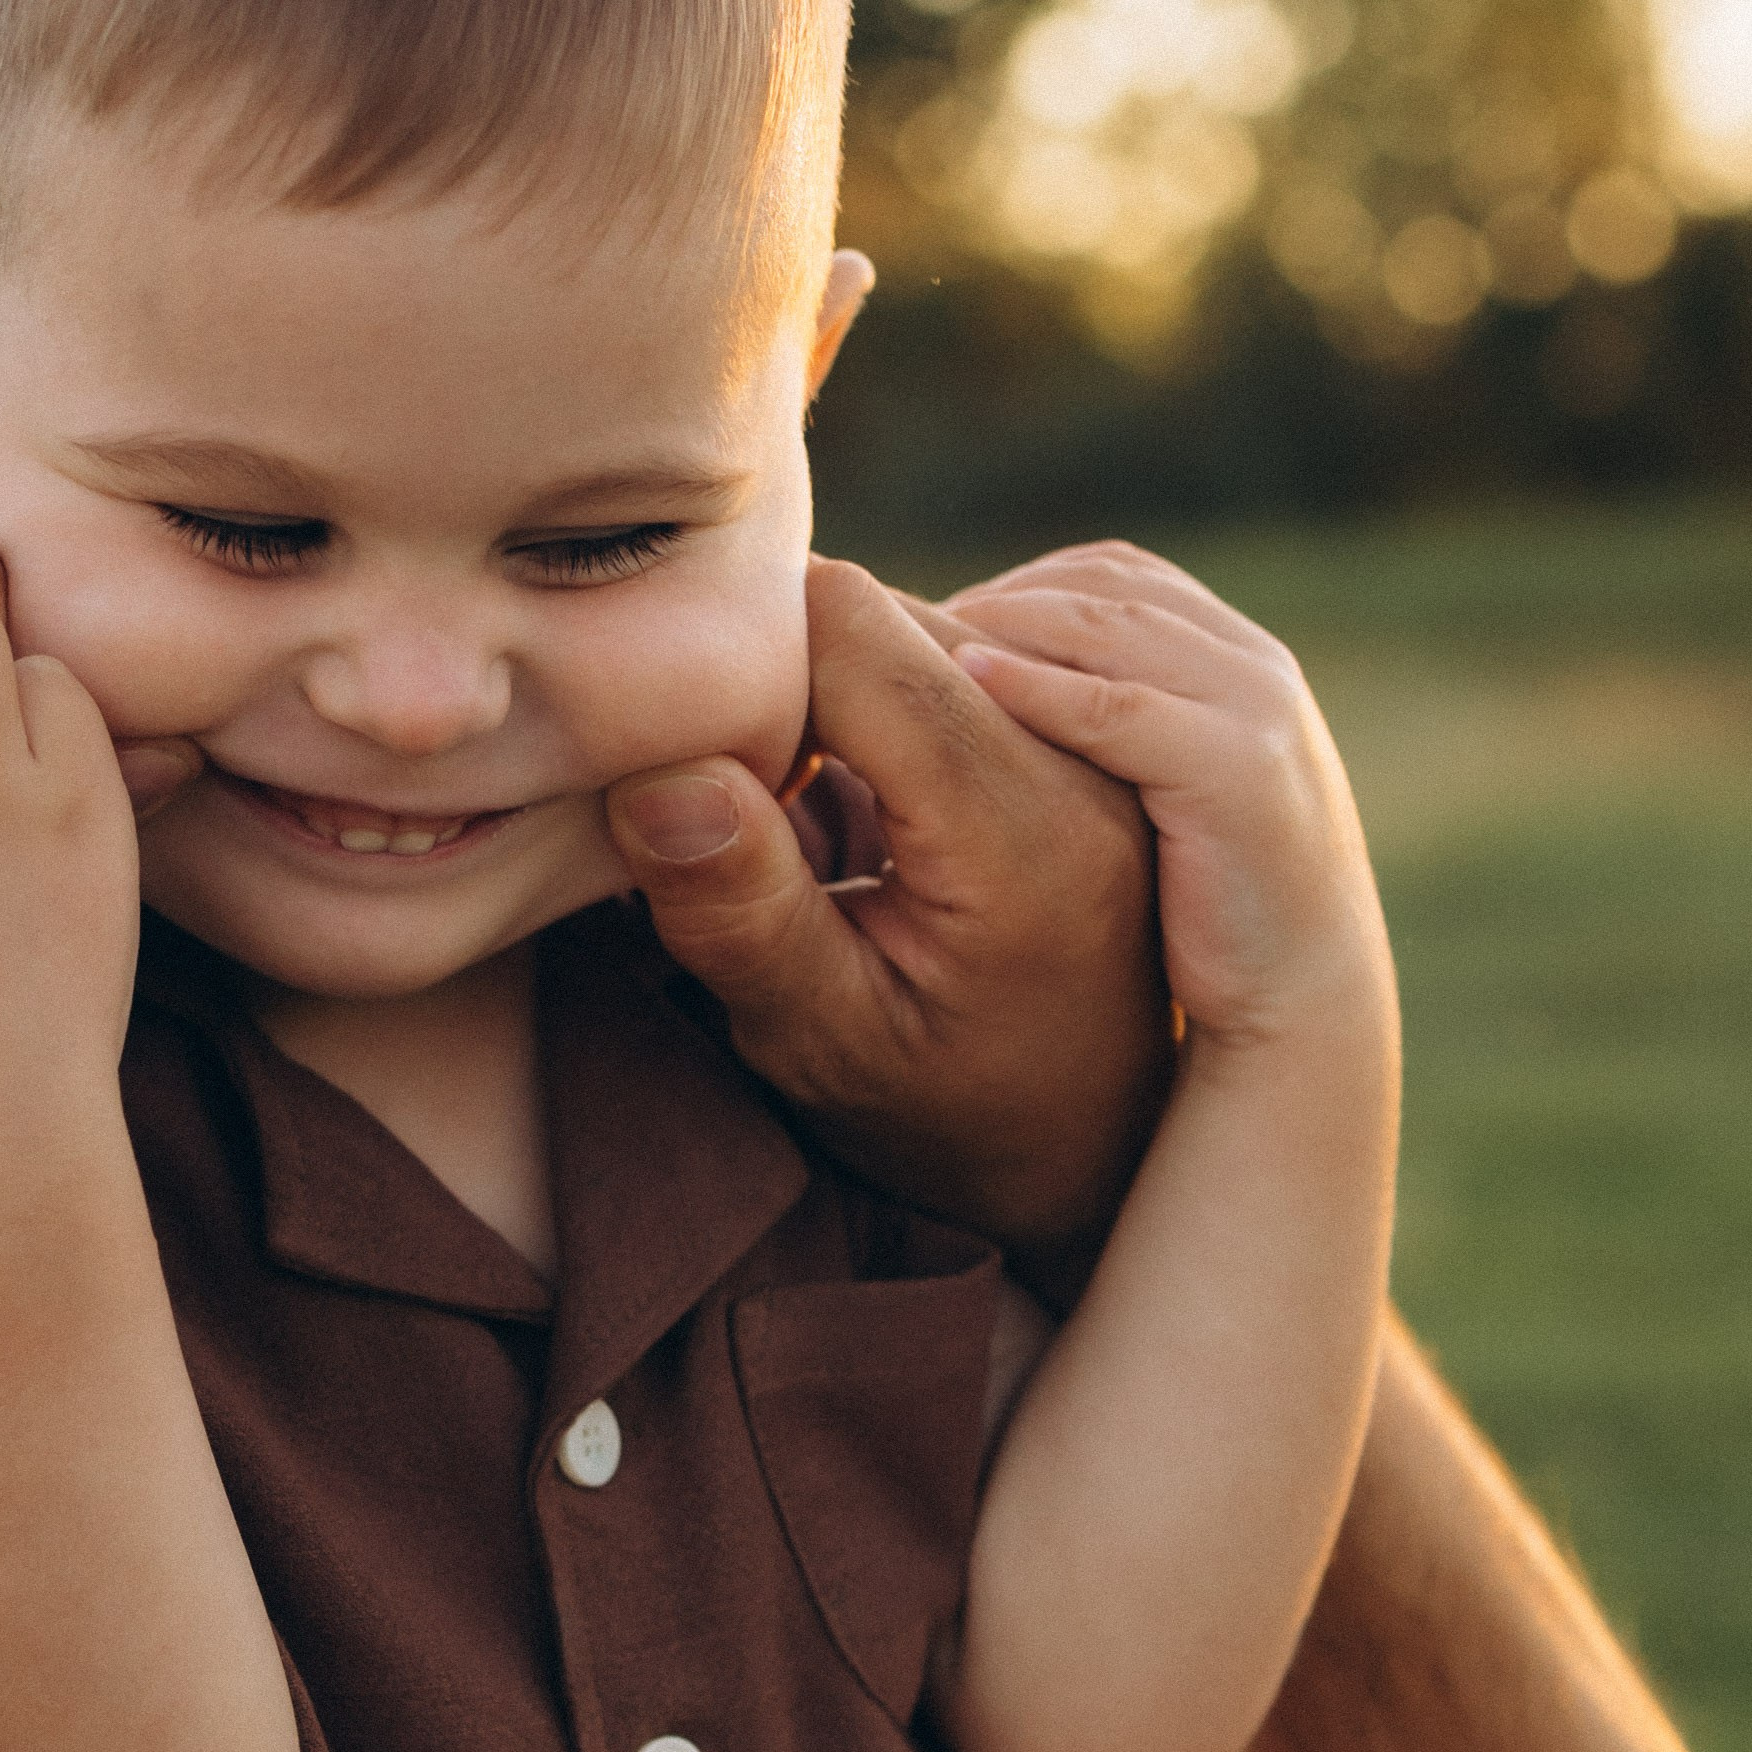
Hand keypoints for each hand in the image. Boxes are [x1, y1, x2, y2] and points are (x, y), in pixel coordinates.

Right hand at [603, 556, 1171, 1286]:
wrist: (1087, 1140)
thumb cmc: (941, 1108)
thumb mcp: (823, 1042)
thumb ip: (743, 914)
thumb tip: (661, 775)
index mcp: (1025, 832)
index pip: (855, 634)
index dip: (738, 669)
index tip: (688, 767)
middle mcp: (1082, 752)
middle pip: (878, 612)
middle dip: (778, 676)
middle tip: (735, 801)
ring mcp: (1090, 730)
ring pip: (905, 618)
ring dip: (820, 685)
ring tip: (795, 807)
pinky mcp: (1074, 723)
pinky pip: (942, 648)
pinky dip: (865, 697)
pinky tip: (845, 790)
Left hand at [946, 540, 1392, 1059]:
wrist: (1306, 1013)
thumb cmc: (1214, 922)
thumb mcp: (1170, 795)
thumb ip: (1119, 729)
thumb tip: (1002, 683)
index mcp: (1238, 660)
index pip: (1110, 576)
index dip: (1011, 588)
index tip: (921, 621)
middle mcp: (1253, 666)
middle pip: (1098, 586)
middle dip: (991, 598)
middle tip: (883, 624)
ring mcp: (1253, 711)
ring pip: (1102, 625)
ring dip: (998, 623)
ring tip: (899, 638)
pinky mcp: (1236, 771)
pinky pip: (1116, 710)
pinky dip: (1036, 689)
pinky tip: (961, 684)